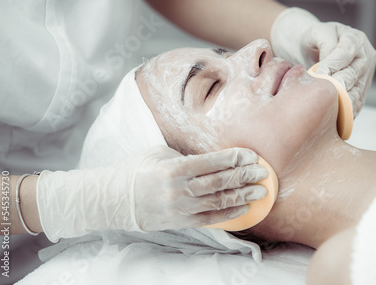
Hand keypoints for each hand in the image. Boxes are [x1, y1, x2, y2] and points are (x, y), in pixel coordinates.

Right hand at [37, 146, 268, 241]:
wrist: (112, 200)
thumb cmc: (134, 171)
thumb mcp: (158, 154)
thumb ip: (185, 157)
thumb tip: (212, 159)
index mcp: (175, 167)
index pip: (212, 162)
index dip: (234, 158)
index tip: (251, 155)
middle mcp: (180, 189)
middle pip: (220, 181)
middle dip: (245, 176)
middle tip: (263, 172)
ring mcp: (181, 207)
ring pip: (219, 201)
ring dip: (243, 195)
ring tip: (261, 191)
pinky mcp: (180, 221)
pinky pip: (210, 218)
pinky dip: (229, 213)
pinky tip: (244, 208)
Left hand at [271, 7, 375, 116]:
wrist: (313, 47)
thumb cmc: (313, 40)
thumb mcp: (315, 34)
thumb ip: (325, 44)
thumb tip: (329, 67)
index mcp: (355, 38)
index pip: (345, 53)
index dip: (332, 64)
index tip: (319, 74)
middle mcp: (365, 55)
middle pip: (353, 74)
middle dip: (337, 85)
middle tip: (323, 94)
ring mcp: (366, 73)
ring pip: (357, 90)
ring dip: (343, 101)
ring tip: (329, 109)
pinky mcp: (363, 88)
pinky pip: (357, 102)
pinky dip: (347, 110)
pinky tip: (336, 117)